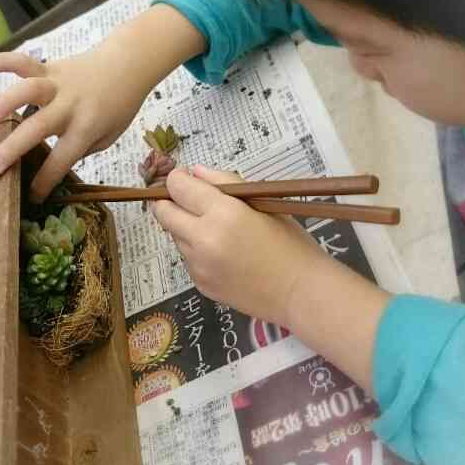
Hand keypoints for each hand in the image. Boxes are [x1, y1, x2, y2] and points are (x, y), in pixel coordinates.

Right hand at [0, 48, 143, 200]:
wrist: (128, 65)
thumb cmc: (117, 107)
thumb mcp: (109, 136)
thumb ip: (80, 149)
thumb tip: (50, 162)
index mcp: (86, 128)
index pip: (62, 159)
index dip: (46, 180)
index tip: (30, 197)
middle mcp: (69, 106)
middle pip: (38, 127)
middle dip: (12, 149)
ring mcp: (58, 84)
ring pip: (29, 90)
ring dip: (4, 103)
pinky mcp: (50, 66)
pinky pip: (24, 62)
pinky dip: (1, 61)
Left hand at [153, 166, 327, 325]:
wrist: (301, 293)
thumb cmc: (291, 243)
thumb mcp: (264, 204)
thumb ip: (226, 182)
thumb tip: (196, 172)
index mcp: (223, 213)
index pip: (178, 187)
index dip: (178, 179)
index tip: (186, 179)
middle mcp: (202, 240)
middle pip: (163, 212)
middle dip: (171, 202)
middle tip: (191, 202)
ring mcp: (198, 266)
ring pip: (175, 236)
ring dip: (187, 228)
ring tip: (220, 233)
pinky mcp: (200, 285)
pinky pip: (188, 259)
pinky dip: (198, 252)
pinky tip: (225, 255)